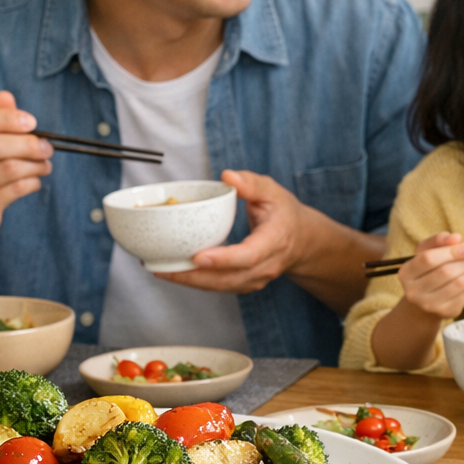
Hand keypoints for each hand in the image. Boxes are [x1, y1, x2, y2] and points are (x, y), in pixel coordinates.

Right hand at [0, 90, 52, 247]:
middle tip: (46, 146)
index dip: (7, 118)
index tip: (31, 122)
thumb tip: (6, 96)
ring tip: (45, 163)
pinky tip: (35, 179)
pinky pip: (14, 190)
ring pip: (8, 169)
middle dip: (27, 143)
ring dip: (35, 164)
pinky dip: (32, 181)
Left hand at [157, 170, 311, 292]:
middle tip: (164, 269)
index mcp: (275, 240)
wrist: (302, 240)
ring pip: (222, 286)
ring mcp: (257, 278)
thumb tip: (228, 176)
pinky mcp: (246, 284)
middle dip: (195, 276)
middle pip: (230, 278)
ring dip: (191, 282)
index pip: (249, 255)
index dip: (224, 259)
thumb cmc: (284, 213)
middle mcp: (267, 265)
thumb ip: (251, 183)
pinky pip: (220, 287)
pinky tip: (176, 273)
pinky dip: (197, 282)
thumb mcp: (273, 192)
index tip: (198, 257)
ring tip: (161, 271)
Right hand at [395, 233, 463, 319]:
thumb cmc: (427, 271)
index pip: (428, 259)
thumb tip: (456, 238)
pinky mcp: (446, 312)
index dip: (450, 252)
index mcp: (406, 273)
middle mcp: (414, 292)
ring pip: (458, 284)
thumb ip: (438, 240)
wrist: (424, 302)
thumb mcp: (427, 252)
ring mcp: (430, 305)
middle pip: (445, 272)